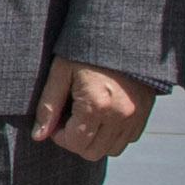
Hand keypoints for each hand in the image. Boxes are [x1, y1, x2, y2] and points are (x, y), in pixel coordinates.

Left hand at [27, 57, 155, 161]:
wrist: (121, 31)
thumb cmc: (85, 49)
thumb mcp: (61, 71)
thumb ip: (48, 106)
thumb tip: (38, 136)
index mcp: (97, 104)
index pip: (75, 143)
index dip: (59, 136)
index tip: (57, 119)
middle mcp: (120, 114)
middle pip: (93, 152)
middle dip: (76, 141)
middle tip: (70, 118)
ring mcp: (136, 115)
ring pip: (112, 149)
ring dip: (96, 140)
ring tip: (87, 116)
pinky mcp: (146, 111)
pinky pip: (128, 138)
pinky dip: (114, 134)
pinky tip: (104, 114)